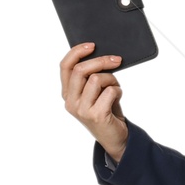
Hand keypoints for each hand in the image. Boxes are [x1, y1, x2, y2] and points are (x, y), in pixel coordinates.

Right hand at [61, 41, 128, 161]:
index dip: (77, 52)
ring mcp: (81, 109)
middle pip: (81, 69)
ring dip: (112, 79)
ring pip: (97, 79)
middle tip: (116, 60)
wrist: (116, 138)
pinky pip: (110, 91)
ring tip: (116, 88)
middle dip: (101, 61)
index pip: (65, 66)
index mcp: (67, 93)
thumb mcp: (96, 92)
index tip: (92, 45)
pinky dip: (118, 91)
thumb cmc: (107, 112)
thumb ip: (92, 77)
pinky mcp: (96, 115)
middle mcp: (71, 101)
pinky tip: (118, 97)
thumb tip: (101, 55)